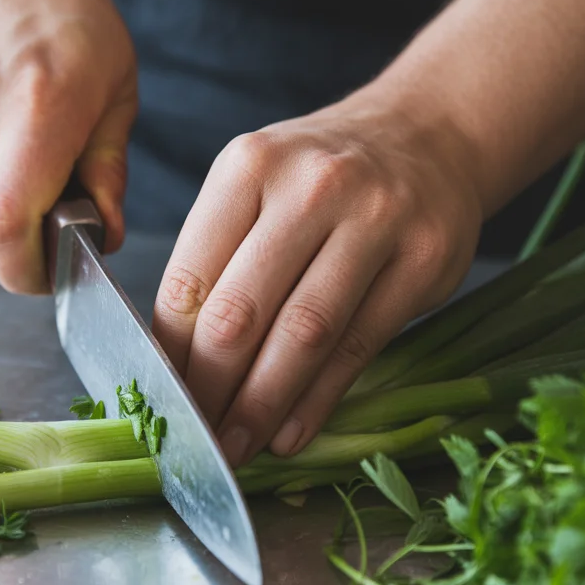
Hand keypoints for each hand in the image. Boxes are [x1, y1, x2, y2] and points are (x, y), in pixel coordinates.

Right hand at [0, 0, 136, 293]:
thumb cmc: (71, 28)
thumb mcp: (117, 94)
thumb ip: (110, 174)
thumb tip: (101, 240)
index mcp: (36, 108)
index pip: (3, 228)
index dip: (24, 271)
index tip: (49, 270)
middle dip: (4, 254)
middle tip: (37, 230)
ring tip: (9, 177)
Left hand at [152, 96, 484, 465]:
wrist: (426, 138)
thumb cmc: (321, 179)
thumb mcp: (257, 188)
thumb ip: (216, 259)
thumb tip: (170, 360)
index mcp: (248, 166)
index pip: (190, 278)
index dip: (168, 353)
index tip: (158, 398)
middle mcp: (311, 186)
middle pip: (240, 311)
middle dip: (208, 389)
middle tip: (194, 438)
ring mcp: (375, 220)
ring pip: (302, 335)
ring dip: (260, 406)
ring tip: (235, 447)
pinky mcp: (424, 260)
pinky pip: (358, 346)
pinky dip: (317, 400)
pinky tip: (290, 433)